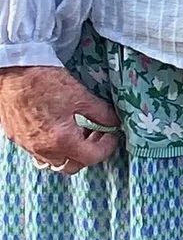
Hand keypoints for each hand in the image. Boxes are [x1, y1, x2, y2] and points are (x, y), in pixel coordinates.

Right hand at [0, 63, 117, 170]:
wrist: (13, 73)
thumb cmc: (44, 82)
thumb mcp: (81, 96)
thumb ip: (101, 113)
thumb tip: (113, 122)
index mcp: (61, 140)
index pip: (92, 157)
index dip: (107, 146)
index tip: (111, 133)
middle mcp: (43, 149)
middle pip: (72, 166)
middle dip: (88, 153)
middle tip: (96, 133)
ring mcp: (28, 146)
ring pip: (54, 162)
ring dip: (69, 153)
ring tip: (77, 132)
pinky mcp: (18, 138)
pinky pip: (38, 153)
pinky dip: (52, 148)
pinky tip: (58, 129)